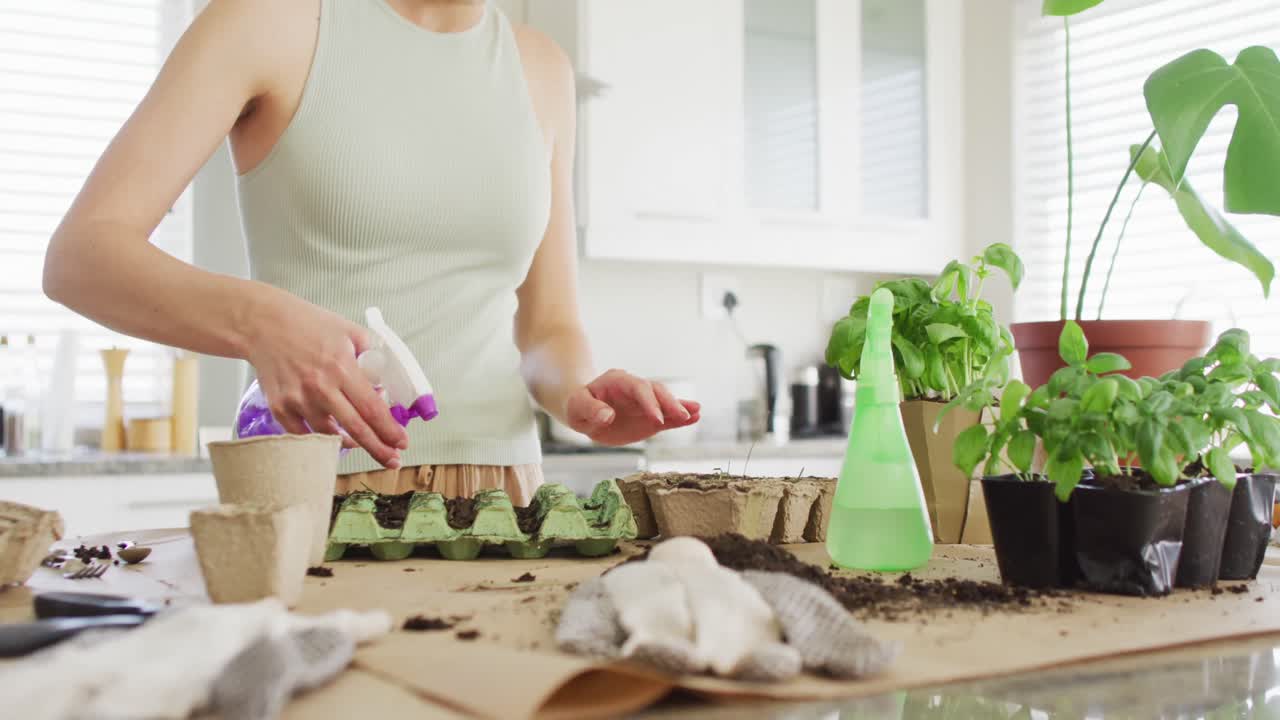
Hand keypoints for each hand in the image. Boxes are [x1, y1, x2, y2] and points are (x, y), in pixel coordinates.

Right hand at [245, 292, 407, 467]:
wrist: (263, 325)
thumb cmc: (308, 325)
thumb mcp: (350, 331)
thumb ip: (373, 354)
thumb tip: (388, 381)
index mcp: (342, 368)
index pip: (372, 409)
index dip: (390, 430)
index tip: (402, 442)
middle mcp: (320, 388)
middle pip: (356, 429)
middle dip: (379, 449)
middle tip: (393, 460)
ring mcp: (298, 401)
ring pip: (330, 436)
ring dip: (351, 443)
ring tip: (365, 443)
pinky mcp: (280, 409)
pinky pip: (305, 435)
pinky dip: (322, 439)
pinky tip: (335, 437)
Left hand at [565, 369, 699, 445]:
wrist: (584, 410)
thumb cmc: (578, 407)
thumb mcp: (577, 408)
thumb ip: (590, 410)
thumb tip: (606, 416)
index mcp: (618, 382)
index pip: (638, 389)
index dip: (649, 403)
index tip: (657, 419)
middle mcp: (635, 389)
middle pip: (656, 392)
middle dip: (670, 403)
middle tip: (683, 416)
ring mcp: (644, 403)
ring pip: (665, 402)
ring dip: (680, 407)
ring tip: (697, 413)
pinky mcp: (650, 417)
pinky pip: (666, 416)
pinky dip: (679, 418)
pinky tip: (694, 418)